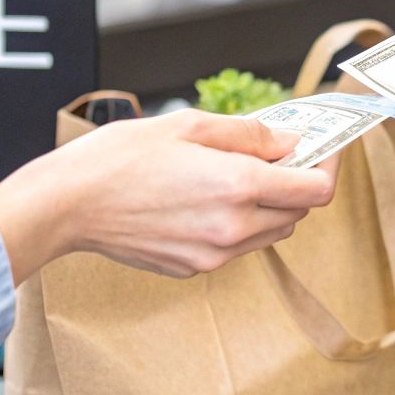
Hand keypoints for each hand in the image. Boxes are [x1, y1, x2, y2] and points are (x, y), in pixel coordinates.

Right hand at [0, 109, 337, 281]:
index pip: (316, 191)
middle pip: (297, 214)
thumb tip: (290, 142)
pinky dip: (235, 224)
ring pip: (269, 232)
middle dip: (295, 184)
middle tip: (274, 157)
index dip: (326, 168)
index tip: (322, 151)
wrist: (67, 205)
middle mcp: (233, 229)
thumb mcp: (189, 125)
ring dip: (268, 206)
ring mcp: (213, 255)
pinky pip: (234, 247)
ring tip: (233, 176)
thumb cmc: (120, 157)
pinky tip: (202, 200)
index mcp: (238, 187)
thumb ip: (249, 135)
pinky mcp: (193, 269)